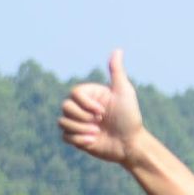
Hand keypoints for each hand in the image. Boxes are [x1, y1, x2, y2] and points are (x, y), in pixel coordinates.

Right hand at [57, 49, 144, 165]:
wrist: (131, 144)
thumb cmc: (130, 118)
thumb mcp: (124, 92)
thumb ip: (117, 72)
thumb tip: (118, 50)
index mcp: (90, 95)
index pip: (74, 93)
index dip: (86, 104)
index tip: (102, 111)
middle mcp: (82, 107)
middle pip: (65, 107)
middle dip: (83, 117)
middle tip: (101, 123)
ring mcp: (78, 122)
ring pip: (62, 121)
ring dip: (82, 129)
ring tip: (98, 133)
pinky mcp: (77, 138)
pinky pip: (65, 136)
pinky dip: (79, 140)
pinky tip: (94, 141)